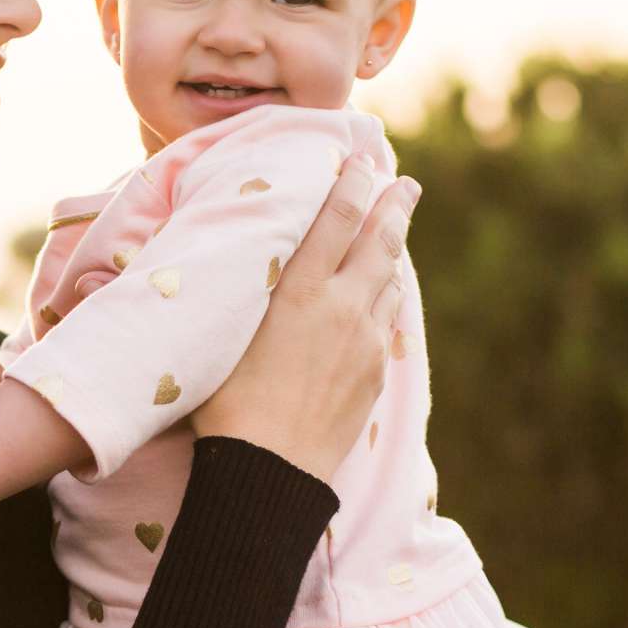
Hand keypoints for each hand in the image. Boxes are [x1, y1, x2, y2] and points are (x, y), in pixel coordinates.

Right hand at [192, 159, 421, 481]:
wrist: (269, 467)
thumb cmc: (224, 401)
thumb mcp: (223, 333)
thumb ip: (241, 291)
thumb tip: (234, 258)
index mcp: (301, 290)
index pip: (337, 219)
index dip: (352, 183)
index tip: (361, 159)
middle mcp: (342, 307)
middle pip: (379, 242)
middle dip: (394, 206)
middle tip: (405, 182)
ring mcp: (365, 341)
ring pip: (388, 281)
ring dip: (392, 250)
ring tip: (395, 230)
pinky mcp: (375, 373)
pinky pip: (386, 322)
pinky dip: (386, 297)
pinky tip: (382, 295)